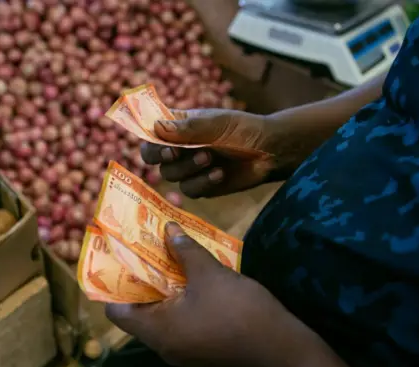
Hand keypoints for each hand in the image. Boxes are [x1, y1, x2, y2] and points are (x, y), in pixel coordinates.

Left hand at [106, 223, 310, 366]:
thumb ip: (184, 251)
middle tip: (148, 249)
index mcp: (156, 330)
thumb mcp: (210, 274)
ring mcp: (185, 351)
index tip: (120, 257)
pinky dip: (183, 301)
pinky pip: (182, 324)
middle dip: (144, 278)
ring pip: (164, 316)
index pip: (116, 310)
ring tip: (172, 257)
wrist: (284, 356)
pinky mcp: (204, 352)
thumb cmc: (240, 313)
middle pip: (140, 310)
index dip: (113, 283)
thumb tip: (168, 229)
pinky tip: (197, 279)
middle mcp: (163, 345)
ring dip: (166, 288)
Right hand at [141, 109, 276, 198]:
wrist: (268, 150)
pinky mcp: (200, 186)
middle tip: (178, 153)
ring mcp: (188, 169)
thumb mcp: (215, 124)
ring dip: (188, 168)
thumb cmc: (241, 129)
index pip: (150, 137)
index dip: (151, 144)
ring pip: (171, 176)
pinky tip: (220, 173)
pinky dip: (203, 182)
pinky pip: (189, 190)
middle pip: (155, 160)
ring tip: (210, 157)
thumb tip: (156, 128)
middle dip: (169, 158)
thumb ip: (186, 128)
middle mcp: (178, 148)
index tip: (165, 146)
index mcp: (177, 128)